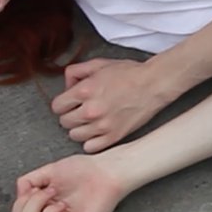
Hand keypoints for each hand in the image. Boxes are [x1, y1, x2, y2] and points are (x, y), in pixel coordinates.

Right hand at [11, 154, 124, 211]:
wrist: (105, 172)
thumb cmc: (82, 169)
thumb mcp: (48, 170)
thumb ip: (28, 181)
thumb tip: (20, 194)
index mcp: (42, 204)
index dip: (21, 203)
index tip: (38, 188)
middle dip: (34, 204)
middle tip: (52, 192)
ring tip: (61, 203)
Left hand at [52, 57, 169, 152]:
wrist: (153, 84)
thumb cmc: (129, 73)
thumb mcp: (99, 64)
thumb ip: (76, 72)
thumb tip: (66, 86)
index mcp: (84, 91)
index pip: (57, 107)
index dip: (63, 104)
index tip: (69, 103)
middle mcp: (91, 110)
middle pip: (64, 122)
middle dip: (70, 115)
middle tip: (81, 110)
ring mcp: (102, 126)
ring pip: (74, 136)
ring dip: (80, 129)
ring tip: (90, 121)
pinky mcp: (114, 137)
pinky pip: (90, 147)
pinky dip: (91, 141)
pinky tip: (97, 132)